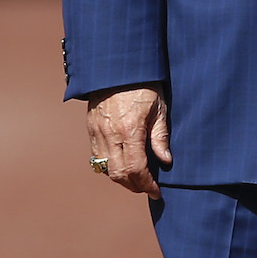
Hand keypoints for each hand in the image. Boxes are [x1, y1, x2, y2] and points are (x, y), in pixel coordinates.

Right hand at [87, 82, 171, 197]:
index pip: (136, 169)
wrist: (119, 65)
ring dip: (120, 179)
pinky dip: (108, 166)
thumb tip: (166, 161)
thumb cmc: (144, 84)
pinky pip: (96, 157)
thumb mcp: (159, 108)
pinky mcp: (90, 128)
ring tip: (136, 178)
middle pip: (119, 174)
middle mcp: (111, 134)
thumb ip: (161, 136)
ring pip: (105, 169)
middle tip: (147, 187)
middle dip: (134, 186)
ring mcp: (97, 132)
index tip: (156, 191)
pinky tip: (121, 164)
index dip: (147, 184)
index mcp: (130, 129)